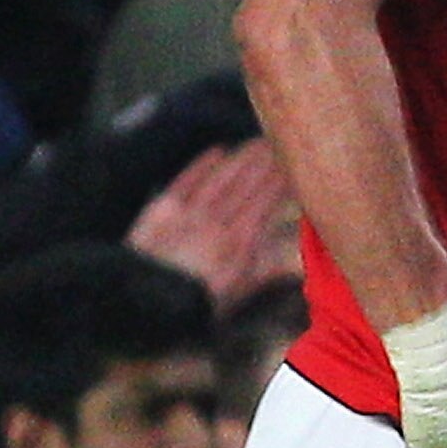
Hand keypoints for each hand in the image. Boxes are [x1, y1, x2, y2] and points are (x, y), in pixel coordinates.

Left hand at [131, 140, 301, 316]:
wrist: (149, 304)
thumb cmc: (195, 303)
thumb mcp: (238, 293)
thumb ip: (268, 272)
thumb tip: (297, 267)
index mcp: (240, 242)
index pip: (265, 201)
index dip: (280, 181)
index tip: (293, 167)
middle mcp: (218, 221)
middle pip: (247, 184)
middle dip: (265, 162)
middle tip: (280, 143)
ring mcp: (190, 211)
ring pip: (222, 178)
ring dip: (241, 158)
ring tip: (256, 143)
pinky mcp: (164, 207)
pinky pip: (188, 179)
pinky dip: (204, 163)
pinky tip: (219, 150)